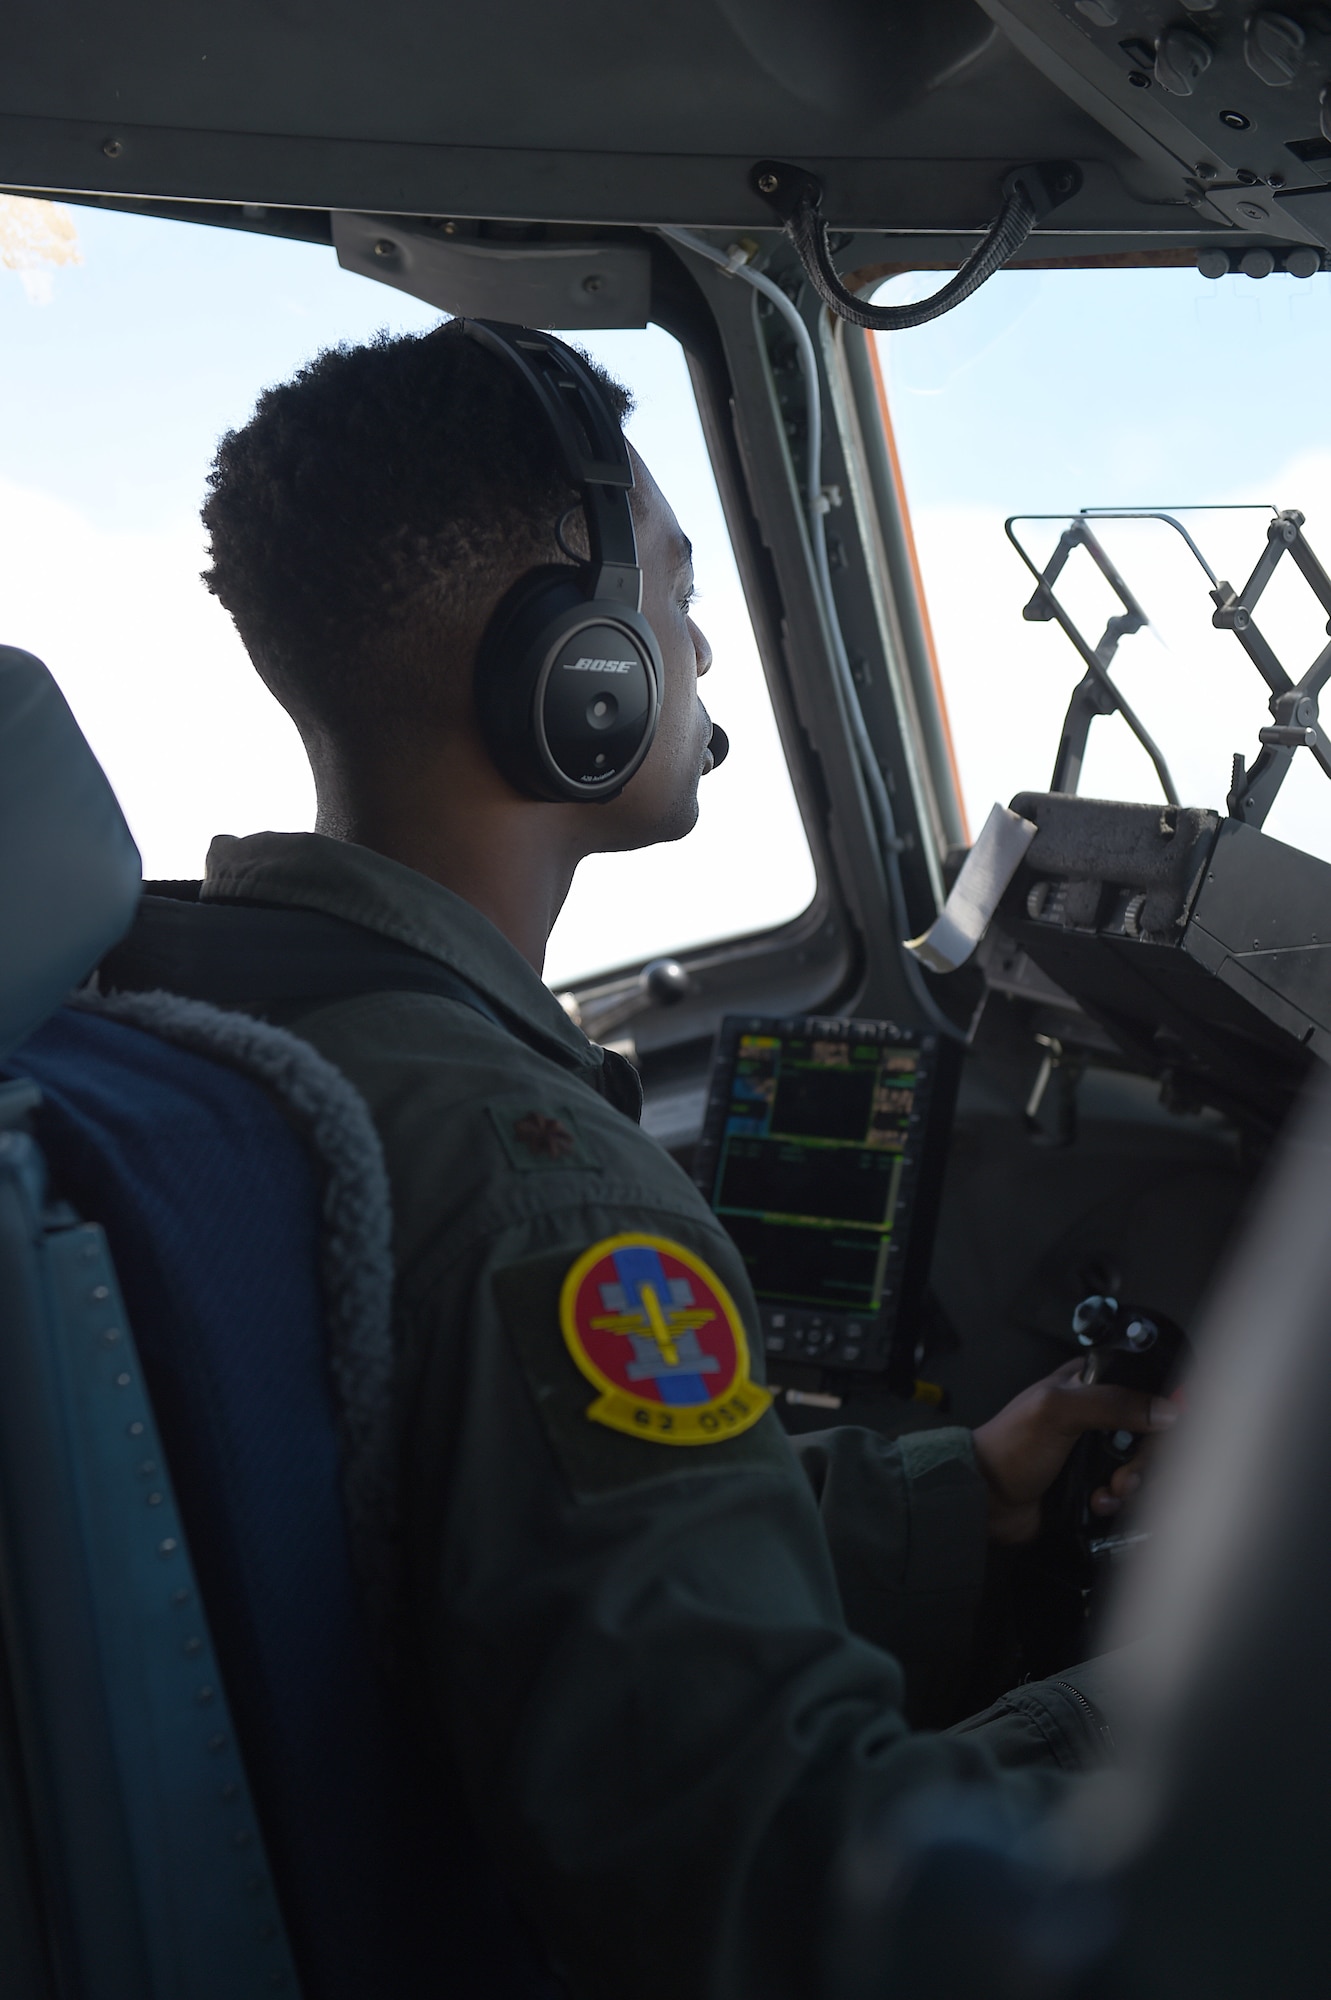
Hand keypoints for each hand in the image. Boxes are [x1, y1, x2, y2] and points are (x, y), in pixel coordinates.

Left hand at [971, 1358, 1178, 1545]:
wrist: (985, 1499)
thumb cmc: (1014, 1445)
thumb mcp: (1058, 1410)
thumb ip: (1112, 1403)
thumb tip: (1168, 1410)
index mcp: (1086, 1385)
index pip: (1139, 1385)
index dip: (1158, 1406)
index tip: (1167, 1428)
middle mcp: (1095, 1417)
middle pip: (1147, 1433)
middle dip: (1142, 1459)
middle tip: (1123, 1475)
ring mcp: (1094, 1454)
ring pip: (1139, 1466)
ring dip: (1130, 1484)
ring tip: (1107, 1493)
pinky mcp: (1093, 1485)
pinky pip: (1125, 1493)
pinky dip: (1116, 1501)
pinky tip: (1097, 1504)